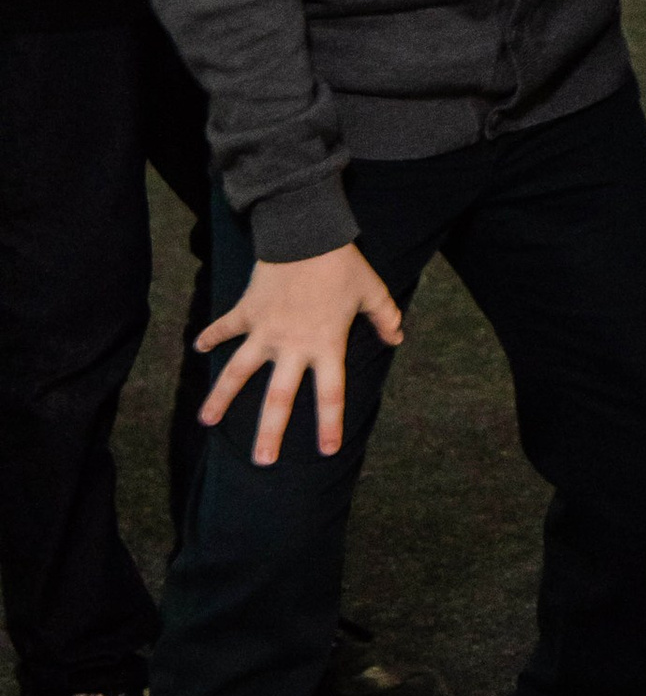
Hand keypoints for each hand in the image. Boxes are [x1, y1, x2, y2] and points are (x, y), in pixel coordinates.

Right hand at [197, 243, 402, 465]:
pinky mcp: (246, 311)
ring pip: (238, 372)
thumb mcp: (372, 291)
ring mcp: (265, 331)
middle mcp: (292, 346)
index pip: (330, 394)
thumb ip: (385, 318)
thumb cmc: (342, 264)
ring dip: (220, 397)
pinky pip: (224, 327)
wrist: (305, 233)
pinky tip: (197, 349)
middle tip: (261, 462)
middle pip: (279, 398)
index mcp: (326, 345)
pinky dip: (210, 336)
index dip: (329, 424)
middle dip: (269, 432)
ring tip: (206, 422)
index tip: (327, 452)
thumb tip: (398, 337)